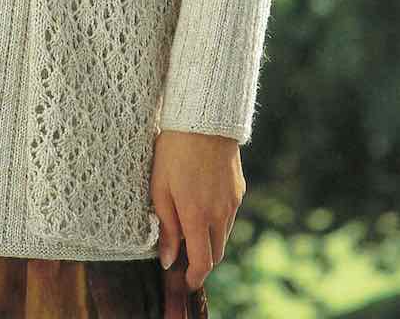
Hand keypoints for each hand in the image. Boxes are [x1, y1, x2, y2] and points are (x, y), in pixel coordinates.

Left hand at [150, 129, 244, 313]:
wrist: (203, 119)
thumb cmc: (173, 151)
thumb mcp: (159, 187)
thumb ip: (166, 226)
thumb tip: (169, 259)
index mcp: (198, 216)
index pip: (203, 262)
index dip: (195, 277)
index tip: (186, 280)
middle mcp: (220, 214)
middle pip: (217, 252)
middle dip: (203, 259)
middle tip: (185, 254)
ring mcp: (232, 202)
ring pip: (224, 233)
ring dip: (210, 237)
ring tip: (190, 223)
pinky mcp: (239, 189)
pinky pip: (229, 213)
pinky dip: (218, 218)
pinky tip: (202, 199)